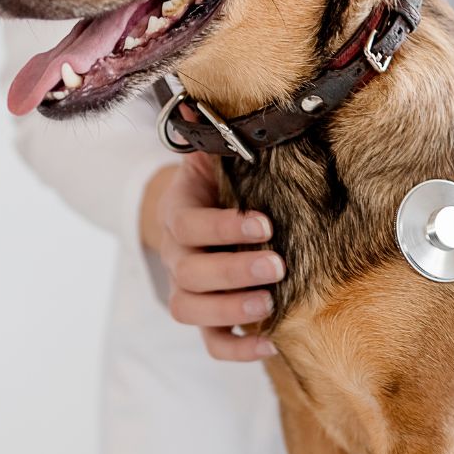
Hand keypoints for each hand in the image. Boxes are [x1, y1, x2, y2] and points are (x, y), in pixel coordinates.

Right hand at [141, 152, 284, 359]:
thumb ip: (219, 143)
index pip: (189, 224)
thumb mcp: (219, 161)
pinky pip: (211, 343)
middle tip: (276, 263)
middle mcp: (177, 256)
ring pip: (190, 310)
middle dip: (233, 270)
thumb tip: (204, 103)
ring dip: (229, 310)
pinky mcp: (207, 319)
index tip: (263, 223)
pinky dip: (237, 350)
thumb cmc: (221, 186)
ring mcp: (189, 290)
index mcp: (180, 214)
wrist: (198, 213)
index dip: (222, 228)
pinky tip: (270, 344)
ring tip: (268, 303)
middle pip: (189, 273)